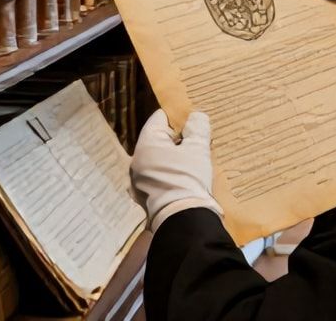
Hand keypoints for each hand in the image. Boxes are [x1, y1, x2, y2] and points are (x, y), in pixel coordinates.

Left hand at [130, 109, 219, 230]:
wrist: (183, 219)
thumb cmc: (188, 178)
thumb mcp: (198, 149)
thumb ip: (197, 128)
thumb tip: (196, 117)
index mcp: (146, 145)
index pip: (160, 118)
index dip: (177, 116)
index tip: (192, 117)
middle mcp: (136, 161)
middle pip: (158, 140)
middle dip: (177, 138)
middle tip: (197, 138)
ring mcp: (138, 181)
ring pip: (158, 159)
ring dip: (173, 157)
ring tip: (193, 159)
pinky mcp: (145, 197)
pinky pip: (158, 176)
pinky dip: (170, 173)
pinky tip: (185, 177)